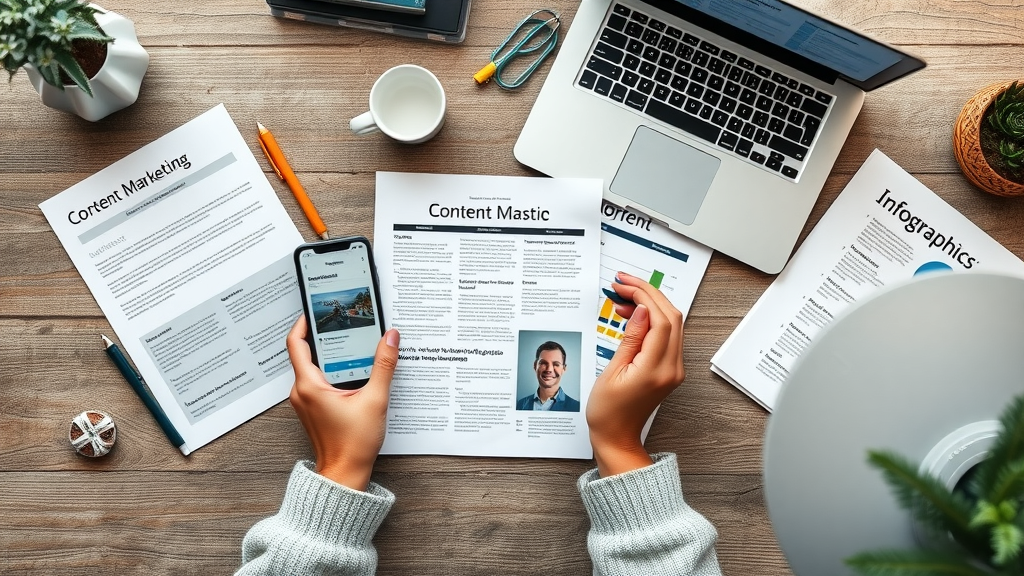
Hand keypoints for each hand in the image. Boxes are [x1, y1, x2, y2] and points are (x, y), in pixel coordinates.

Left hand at [286, 315, 399, 490]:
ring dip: (329, 354)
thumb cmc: (353, 444)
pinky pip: (317, 381)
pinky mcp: (312, 408)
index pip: (296, 344)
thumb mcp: (375, 400)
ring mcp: (305, 401)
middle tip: (340, 320)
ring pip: (311, 367)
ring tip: (350, 342)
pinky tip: (352, 370)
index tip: (315, 309)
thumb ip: (384, 365)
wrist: (344, 474)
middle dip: (323, 335)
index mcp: (309, 385)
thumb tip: (390, 338)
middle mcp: (301, 391)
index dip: (303, 322)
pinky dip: (331, 370)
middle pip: (305, 352)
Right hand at [587, 272, 685, 476]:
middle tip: (622, 283)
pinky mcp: (669, 368)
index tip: (624, 285)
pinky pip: (666, 335)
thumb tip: (640, 310)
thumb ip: (630, 339)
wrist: (617, 436)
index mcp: (656, 369)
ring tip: (621, 299)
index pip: (660, 320)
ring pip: (671, 323)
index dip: (644, 296)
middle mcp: (671, 368)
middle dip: (648, 294)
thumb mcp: (612, 371)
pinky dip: (651, 320)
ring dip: (649, 305)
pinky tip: (631, 316)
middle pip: (671, 317)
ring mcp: (673, 368)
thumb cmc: (608, 412)